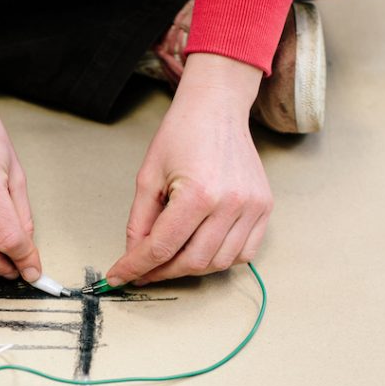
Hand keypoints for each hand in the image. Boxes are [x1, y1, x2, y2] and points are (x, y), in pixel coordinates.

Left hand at [107, 54, 272, 285]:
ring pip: (219, 263)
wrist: (217, 108)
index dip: (137, 266)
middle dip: (162, 272)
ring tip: (171, 257)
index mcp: (197, 194)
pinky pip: (244, 253)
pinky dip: (221, 259)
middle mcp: (230, 203)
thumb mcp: (148, 177)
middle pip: (192, 262)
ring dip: (190, 268)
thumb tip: (134, 256)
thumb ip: (139, 222)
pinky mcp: (264, 207)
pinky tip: (202, 248)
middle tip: (144, 270)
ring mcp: (252, 207)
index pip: (162, 247)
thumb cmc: (182, 135)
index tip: (120, 276)